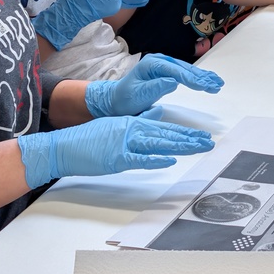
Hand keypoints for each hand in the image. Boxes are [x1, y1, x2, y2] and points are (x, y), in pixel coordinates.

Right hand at [16, 115, 213, 188]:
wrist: (64, 146)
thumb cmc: (90, 139)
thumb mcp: (117, 124)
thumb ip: (139, 120)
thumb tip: (159, 113)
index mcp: (133, 123)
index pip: (165, 128)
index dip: (185, 133)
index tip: (201, 137)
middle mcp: (132, 130)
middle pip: (166, 135)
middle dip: (190, 139)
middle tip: (209, 142)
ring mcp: (124, 144)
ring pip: (158, 144)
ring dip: (180, 146)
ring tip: (199, 147)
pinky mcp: (116, 158)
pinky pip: (139, 159)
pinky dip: (155, 160)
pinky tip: (169, 160)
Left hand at [85, 53, 224, 118]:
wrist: (115, 100)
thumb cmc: (124, 99)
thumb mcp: (138, 95)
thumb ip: (156, 88)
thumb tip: (174, 82)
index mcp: (151, 65)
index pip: (176, 71)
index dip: (192, 79)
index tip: (205, 86)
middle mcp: (159, 61)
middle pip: (184, 68)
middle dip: (202, 77)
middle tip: (217, 85)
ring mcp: (163, 66)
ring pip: (186, 70)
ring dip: (203, 77)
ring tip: (217, 83)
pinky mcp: (166, 72)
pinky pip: (184, 74)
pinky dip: (196, 78)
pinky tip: (207, 81)